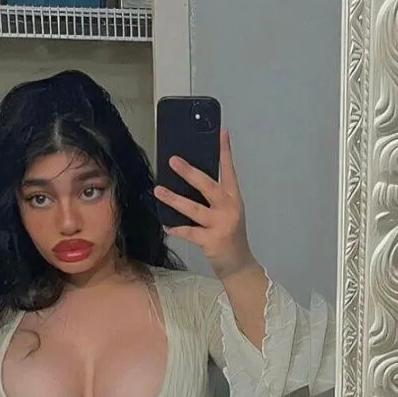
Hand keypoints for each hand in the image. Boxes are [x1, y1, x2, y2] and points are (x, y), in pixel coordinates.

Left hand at [154, 129, 255, 279]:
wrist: (239, 264)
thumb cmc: (228, 233)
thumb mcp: (227, 211)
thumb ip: (213, 196)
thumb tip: (188, 177)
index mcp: (233, 197)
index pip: (229, 170)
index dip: (225, 151)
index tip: (221, 132)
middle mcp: (229, 208)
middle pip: (209, 186)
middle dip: (190, 173)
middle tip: (173, 160)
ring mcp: (221, 225)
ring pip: (194, 209)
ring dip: (174, 199)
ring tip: (158, 190)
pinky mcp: (211, 241)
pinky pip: (189, 232)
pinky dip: (176, 227)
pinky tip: (165, 223)